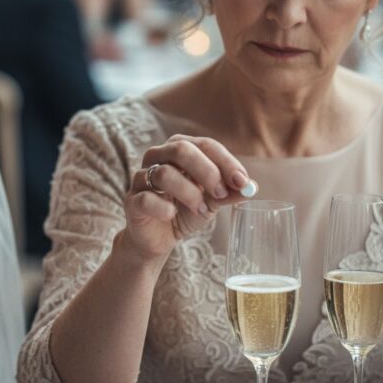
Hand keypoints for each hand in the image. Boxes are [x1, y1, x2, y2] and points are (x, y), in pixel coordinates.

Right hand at [121, 134, 252, 261]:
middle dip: (206, 171)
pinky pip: (146, 198)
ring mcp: (141, 177)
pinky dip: (163, 207)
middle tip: (221, 193)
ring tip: (201, 210)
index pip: (205, 144)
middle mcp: (158, 156)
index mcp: (179, 149)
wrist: (159, 238)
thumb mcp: (211, 201)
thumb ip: (227, 193)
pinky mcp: (132, 200)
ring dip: (189, 192)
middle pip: (181, 149)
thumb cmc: (185, 211)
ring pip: (163, 173)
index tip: (242, 181)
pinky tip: (172, 214)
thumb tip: (250, 188)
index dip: (225, 161)